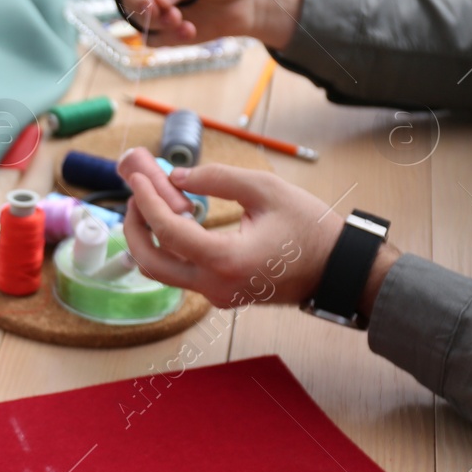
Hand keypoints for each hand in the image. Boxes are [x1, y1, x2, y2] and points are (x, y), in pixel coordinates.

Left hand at [116, 148, 343, 307]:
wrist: (337, 270)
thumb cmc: (309, 228)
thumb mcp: (266, 190)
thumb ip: (218, 179)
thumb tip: (177, 178)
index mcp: (226, 260)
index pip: (168, 232)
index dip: (147, 201)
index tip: (137, 177)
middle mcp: (214, 285)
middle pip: (150, 262)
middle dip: (134, 226)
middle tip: (136, 193)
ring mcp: (216, 295)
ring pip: (162, 270)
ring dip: (149, 237)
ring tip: (153, 201)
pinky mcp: (220, 294)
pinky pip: (182, 272)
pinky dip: (169, 245)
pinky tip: (177, 217)